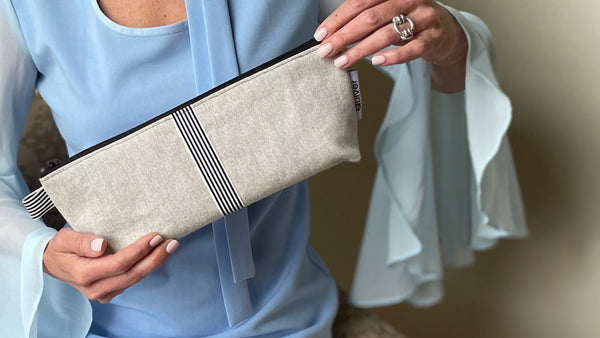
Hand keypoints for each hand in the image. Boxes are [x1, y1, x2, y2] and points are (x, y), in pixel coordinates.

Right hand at [43, 228, 178, 302]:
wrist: (53, 263)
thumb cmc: (60, 248)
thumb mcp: (65, 239)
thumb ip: (82, 241)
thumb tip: (101, 245)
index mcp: (84, 274)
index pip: (118, 264)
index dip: (139, 251)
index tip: (155, 237)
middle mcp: (95, 288)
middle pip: (132, 274)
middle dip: (154, 258)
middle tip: (172, 243)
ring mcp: (103, 293)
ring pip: (134, 279)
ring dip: (154, 263)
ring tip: (170, 247)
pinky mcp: (109, 292)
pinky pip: (131, 281)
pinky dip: (146, 268)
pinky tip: (157, 255)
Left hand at [314, 0, 467, 90]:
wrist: (447, 32)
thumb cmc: (410, 21)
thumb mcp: (388, 12)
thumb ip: (364, 18)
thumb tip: (331, 33)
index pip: (360, 2)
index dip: (338, 18)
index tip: (321, 34)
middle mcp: (409, 0)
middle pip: (371, 17)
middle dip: (344, 35)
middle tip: (326, 50)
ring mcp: (423, 18)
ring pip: (388, 33)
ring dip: (361, 49)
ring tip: (343, 61)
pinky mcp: (433, 39)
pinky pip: (412, 49)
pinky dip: (392, 56)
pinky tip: (376, 62)